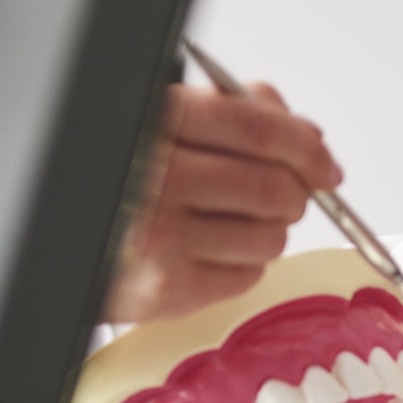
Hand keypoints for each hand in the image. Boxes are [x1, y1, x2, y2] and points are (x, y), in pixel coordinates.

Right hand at [104, 82, 341, 322]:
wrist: (77, 242)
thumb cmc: (128, 181)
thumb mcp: (170, 123)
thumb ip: (238, 113)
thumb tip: (306, 134)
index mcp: (158, 125)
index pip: (256, 129)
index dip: (305, 148)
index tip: (325, 164)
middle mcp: (155, 180)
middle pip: (273, 188)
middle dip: (296, 194)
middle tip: (289, 195)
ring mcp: (161, 239)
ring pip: (270, 237)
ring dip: (271, 231)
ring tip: (236, 222)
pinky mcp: (168, 289)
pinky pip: (247, 276)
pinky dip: (246, 263)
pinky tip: (213, 249)